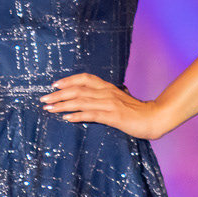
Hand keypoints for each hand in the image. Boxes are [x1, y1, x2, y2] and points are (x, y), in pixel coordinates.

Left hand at [40, 73, 166, 139]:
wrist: (154, 118)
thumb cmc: (136, 111)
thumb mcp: (119, 99)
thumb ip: (106, 97)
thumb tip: (91, 100)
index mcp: (107, 87)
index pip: (84, 78)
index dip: (68, 80)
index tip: (54, 85)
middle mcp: (106, 92)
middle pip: (78, 89)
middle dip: (59, 94)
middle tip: (44, 99)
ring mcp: (110, 104)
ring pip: (82, 101)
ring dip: (63, 104)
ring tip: (50, 109)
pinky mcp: (113, 116)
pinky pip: (92, 114)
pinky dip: (78, 115)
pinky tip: (67, 118)